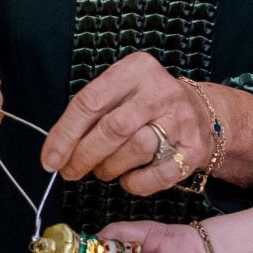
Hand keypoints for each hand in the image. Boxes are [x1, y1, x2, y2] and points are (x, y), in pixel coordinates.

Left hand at [41, 54, 212, 194]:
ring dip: (109, 168)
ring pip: (135, 150)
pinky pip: (156, 176)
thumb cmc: (146, 105)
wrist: (202, 113)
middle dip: (84, 155)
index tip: (50, 160)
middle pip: (113, 128)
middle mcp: (161, 91)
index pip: (90, 101)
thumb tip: (56, 152)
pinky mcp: (193, 149)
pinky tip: (128, 178)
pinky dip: (135, 183)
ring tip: (103, 169)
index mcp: (136, 70)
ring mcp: (181, 120)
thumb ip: (90, 114)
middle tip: (71, 171)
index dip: (65, 134)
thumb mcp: (120, 93)